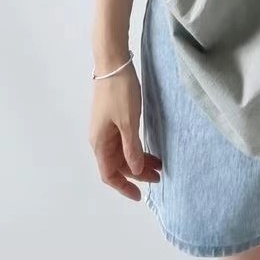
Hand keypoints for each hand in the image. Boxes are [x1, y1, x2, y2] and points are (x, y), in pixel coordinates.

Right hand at [88, 64, 161, 200]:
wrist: (113, 63)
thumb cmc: (120, 92)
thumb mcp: (128, 121)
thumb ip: (131, 147)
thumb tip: (134, 171)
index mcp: (100, 142)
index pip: (109, 174)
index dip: (124, 186)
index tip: (140, 195)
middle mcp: (101, 138)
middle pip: (118, 164)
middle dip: (137, 172)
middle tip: (159, 176)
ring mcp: (107, 128)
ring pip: (123, 152)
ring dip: (139, 160)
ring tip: (159, 163)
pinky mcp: (114, 118)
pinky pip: (125, 140)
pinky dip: (137, 147)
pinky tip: (149, 148)